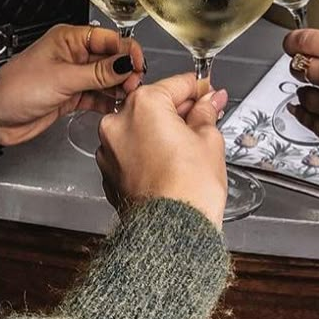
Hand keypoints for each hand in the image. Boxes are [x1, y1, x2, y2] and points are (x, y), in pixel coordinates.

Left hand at [0, 24, 144, 146]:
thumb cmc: (15, 88)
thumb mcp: (62, 78)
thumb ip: (97, 73)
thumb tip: (125, 63)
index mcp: (70, 39)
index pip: (109, 39)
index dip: (127, 51)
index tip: (138, 66)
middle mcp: (73, 55)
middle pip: (111, 59)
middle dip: (125, 71)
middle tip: (134, 86)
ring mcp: (72, 76)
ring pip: (106, 79)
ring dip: (119, 87)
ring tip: (128, 97)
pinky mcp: (70, 96)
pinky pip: (96, 95)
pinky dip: (107, 101)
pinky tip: (116, 106)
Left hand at [96, 74, 228, 228]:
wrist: (170, 234)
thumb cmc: (188, 190)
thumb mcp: (209, 140)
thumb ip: (206, 112)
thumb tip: (209, 100)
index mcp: (143, 104)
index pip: (176, 83)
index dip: (198, 87)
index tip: (209, 91)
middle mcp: (118, 122)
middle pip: (155, 104)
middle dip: (180, 109)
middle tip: (205, 116)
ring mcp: (109, 148)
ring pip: (140, 128)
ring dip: (161, 130)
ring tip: (189, 145)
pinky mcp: (108, 172)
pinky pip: (131, 151)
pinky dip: (148, 151)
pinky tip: (170, 162)